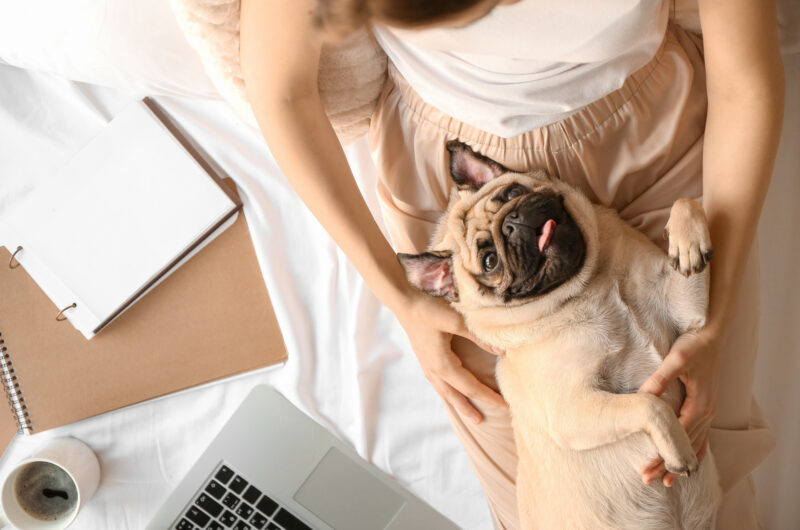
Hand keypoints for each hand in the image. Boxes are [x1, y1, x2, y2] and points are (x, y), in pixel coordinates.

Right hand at [396, 291, 505, 423]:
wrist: (404, 303)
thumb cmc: (429, 310)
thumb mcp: (456, 321)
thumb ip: (478, 337)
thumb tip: (501, 350)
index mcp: (442, 365)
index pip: (470, 387)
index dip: (488, 397)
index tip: (505, 405)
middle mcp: (433, 370)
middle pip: (457, 396)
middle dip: (472, 408)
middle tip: (486, 422)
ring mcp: (427, 366)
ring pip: (445, 392)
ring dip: (459, 404)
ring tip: (471, 415)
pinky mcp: (424, 360)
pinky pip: (439, 384)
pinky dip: (449, 393)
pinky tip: (452, 392)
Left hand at [637, 327, 721, 486]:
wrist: (711, 336)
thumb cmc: (693, 346)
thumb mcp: (676, 360)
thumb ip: (660, 379)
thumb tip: (643, 397)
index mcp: (700, 405)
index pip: (677, 437)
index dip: (661, 454)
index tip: (646, 468)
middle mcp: (707, 413)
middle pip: (685, 446)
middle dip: (667, 464)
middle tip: (647, 480)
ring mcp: (709, 412)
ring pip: (693, 445)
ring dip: (680, 463)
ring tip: (665, 481)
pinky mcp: (706, 408)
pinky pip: (701, 437)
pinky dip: (693, 452)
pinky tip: (687, 464)